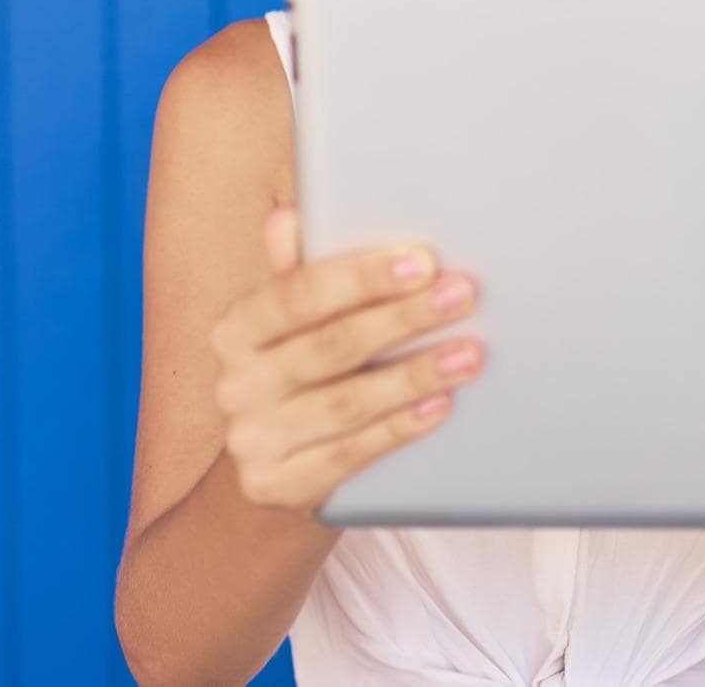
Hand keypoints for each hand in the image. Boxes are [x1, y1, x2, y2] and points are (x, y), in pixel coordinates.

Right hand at [207, 204, 484, 517]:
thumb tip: (288, 218)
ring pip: (347, 402)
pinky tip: (439, 404)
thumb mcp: (293, 324)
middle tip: (461, 296)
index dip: (362, 277)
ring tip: (468, 353)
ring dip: (415, 374)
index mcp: (236, 328)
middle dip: (404, 318)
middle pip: (332, 346)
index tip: (422, 262)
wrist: (276, 469)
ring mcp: (253, 439)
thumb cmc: (300, 374)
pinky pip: (351, 453)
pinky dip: (400, 427)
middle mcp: (236, 383)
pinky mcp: (277, 485)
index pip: (298, 294)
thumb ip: (298, 272)